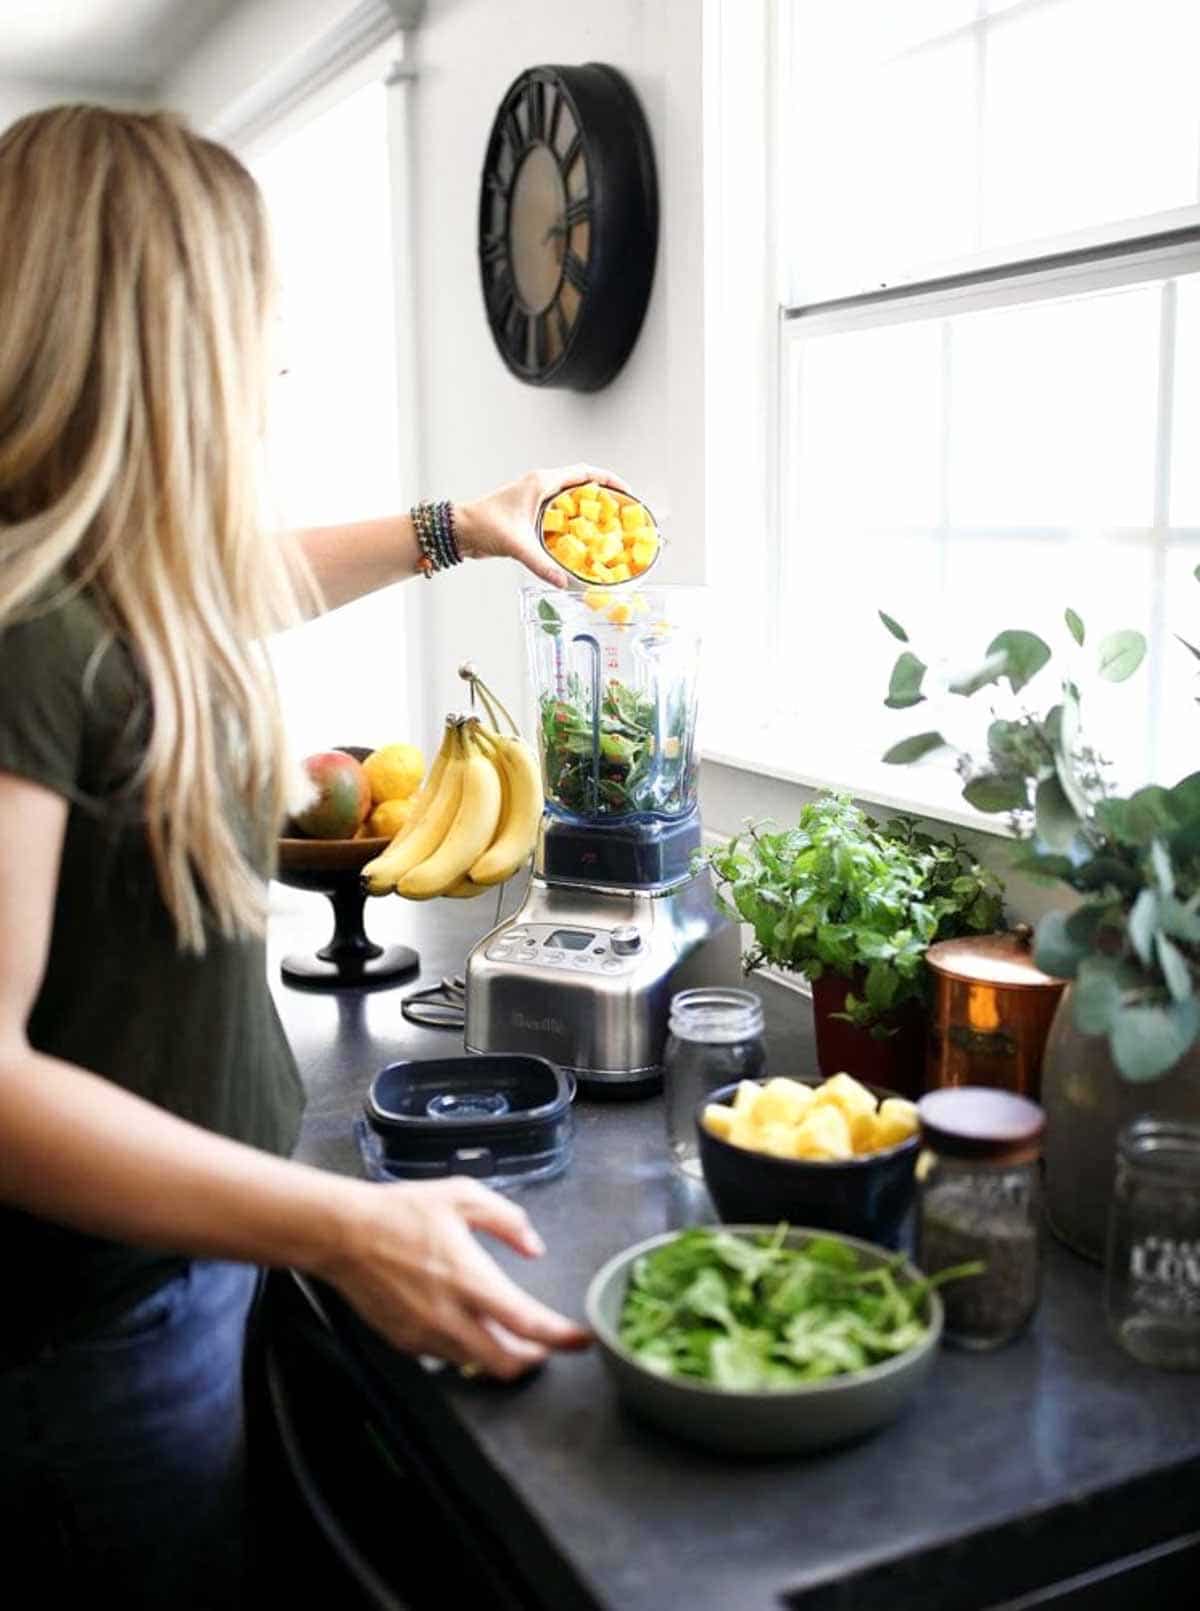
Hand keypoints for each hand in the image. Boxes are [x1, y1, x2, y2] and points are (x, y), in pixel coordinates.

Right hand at [319, 1175, 590, 1378]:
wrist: (343, 1233)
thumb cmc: (399, 1212)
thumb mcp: (462, 1195)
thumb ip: (507, 1220)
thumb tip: (533, 1247)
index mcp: (470, 1279)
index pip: (528, 1324)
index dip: (561, 1338)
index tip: (580, 1340)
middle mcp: (450, 1316)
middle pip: (508, 1363)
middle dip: (535, 1358)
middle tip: (547, 1344)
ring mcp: (426, 1335)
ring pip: (478, 1365)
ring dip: (501, 1356)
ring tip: (511, 1337)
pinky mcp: (406, 1342)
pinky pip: (447, 1358)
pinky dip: (467, 1350)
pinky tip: (468, 1328)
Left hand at [456, 463, 628, 587]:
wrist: (459, 530)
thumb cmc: (484, 526)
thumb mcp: (517, 545)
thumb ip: (542, 565)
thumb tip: (563, 583)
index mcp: (542, 482)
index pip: (584, 473)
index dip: (609, 480)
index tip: (627, 492)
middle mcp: (540, 485)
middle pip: (582, 482)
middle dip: (604, 494)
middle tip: (622, 511)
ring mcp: (535, 496)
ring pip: (571, 495)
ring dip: (589, 505)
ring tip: (607, 523)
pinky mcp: (529, 510)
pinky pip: (560, 509)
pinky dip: (574, 518)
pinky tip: (582, 536)